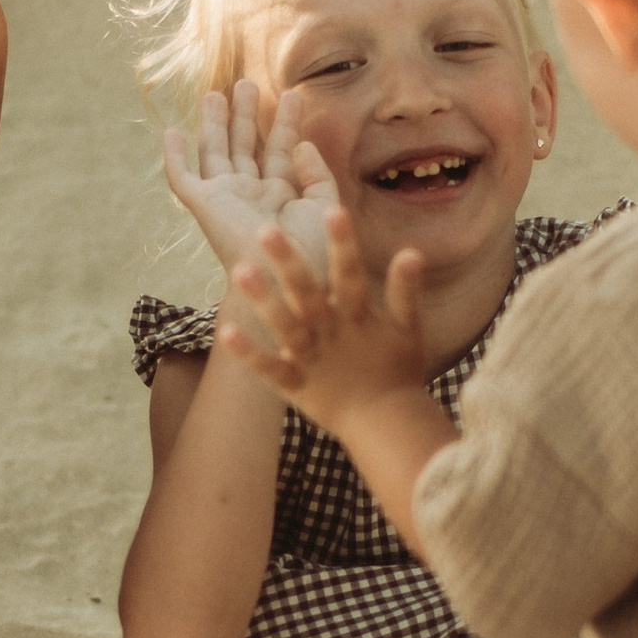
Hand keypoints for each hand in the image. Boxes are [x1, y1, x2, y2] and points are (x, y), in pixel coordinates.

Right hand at [161, 79, 337, 288]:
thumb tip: (301, 144)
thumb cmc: (312, 253)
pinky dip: (174, 157)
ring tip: (218, 91)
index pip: (280, 152)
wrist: (286, 279)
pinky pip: (182, 179)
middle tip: (247, 83)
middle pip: (243, 146)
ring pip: (215, 152)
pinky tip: (171, 132)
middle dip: (245, 115)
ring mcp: (225, 199)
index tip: (295, 96)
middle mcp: (251, 195)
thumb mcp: (324, 206)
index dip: (286, 123)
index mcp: (281, 197)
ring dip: (215, 123)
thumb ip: (317, 173)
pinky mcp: (204, 206)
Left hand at [219, 205, 430, 425]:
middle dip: (288, 263)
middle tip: (265, 230)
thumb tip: (412, 251)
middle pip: (308, 294)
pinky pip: (270, 369)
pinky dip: (249, 354)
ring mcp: (312, 361)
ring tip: (239, 271)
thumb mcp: (408, 330)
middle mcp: (332, 335)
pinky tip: (225, 331)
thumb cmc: (398, 373)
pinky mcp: (296, 386)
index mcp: (358, 318)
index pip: (350, 274)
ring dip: (263, 301)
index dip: (343, 244)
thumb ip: (405, 291)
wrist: (388, 427)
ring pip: (285, 327)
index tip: (331, 210)